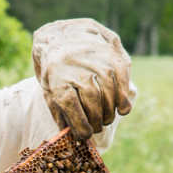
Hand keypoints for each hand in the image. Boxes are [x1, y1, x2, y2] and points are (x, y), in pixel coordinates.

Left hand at [32, 18, 134, 139]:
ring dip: (109, 113)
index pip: (71, 105)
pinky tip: (121, 108)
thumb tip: (71, 137)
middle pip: (92, 101)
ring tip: (105, 119)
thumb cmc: (55, 71)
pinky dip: (123, 99)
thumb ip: (59, 113)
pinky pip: (122, 82)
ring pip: (108, 93)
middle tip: (96, 128)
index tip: (85, 135)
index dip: (81, 125)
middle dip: (96, 121)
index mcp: (58, 77)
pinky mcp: (113, 55)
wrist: (63, 35)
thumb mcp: (49, 91)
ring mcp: (97, 59)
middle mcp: (78, 66)